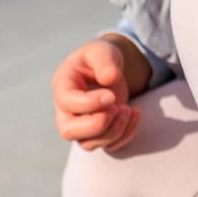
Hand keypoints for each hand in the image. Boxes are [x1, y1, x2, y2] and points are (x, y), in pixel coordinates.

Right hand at [51, 36, 148, 152]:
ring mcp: (80, 126)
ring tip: (128, 108)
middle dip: (97, 124)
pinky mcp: (97, 134)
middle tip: (117, 107)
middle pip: (69, 131)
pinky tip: (135, 113)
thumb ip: (105, 60)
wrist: (107, 69)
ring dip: (114, 130)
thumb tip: (110, 78)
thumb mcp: (102, 51)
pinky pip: (109, 146)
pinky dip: (126, 134)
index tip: (110, 95)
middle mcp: (66, 111)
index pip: (67, 103)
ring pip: (89, 144)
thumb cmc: (100, 59)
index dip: (89, 104)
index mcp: (62, 86)